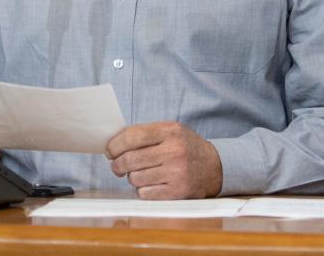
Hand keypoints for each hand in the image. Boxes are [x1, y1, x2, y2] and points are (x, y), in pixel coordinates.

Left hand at [106, 122, 221, 199]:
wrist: (214, 166)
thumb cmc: (185, 147)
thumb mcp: (170, 131)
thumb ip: (145, 133)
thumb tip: (113, 142)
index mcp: (170, 131)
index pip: (133, 136)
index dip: (115, 144)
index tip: (110, 150)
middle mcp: (174, 151)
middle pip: (130, 159)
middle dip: (117, 164)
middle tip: (116, 166)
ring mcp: (176, 172)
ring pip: (135, 178)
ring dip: (130, 177)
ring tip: (138, 173)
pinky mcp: (177, 191)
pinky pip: (145, 193)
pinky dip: (141, 190)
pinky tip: (149, 184)